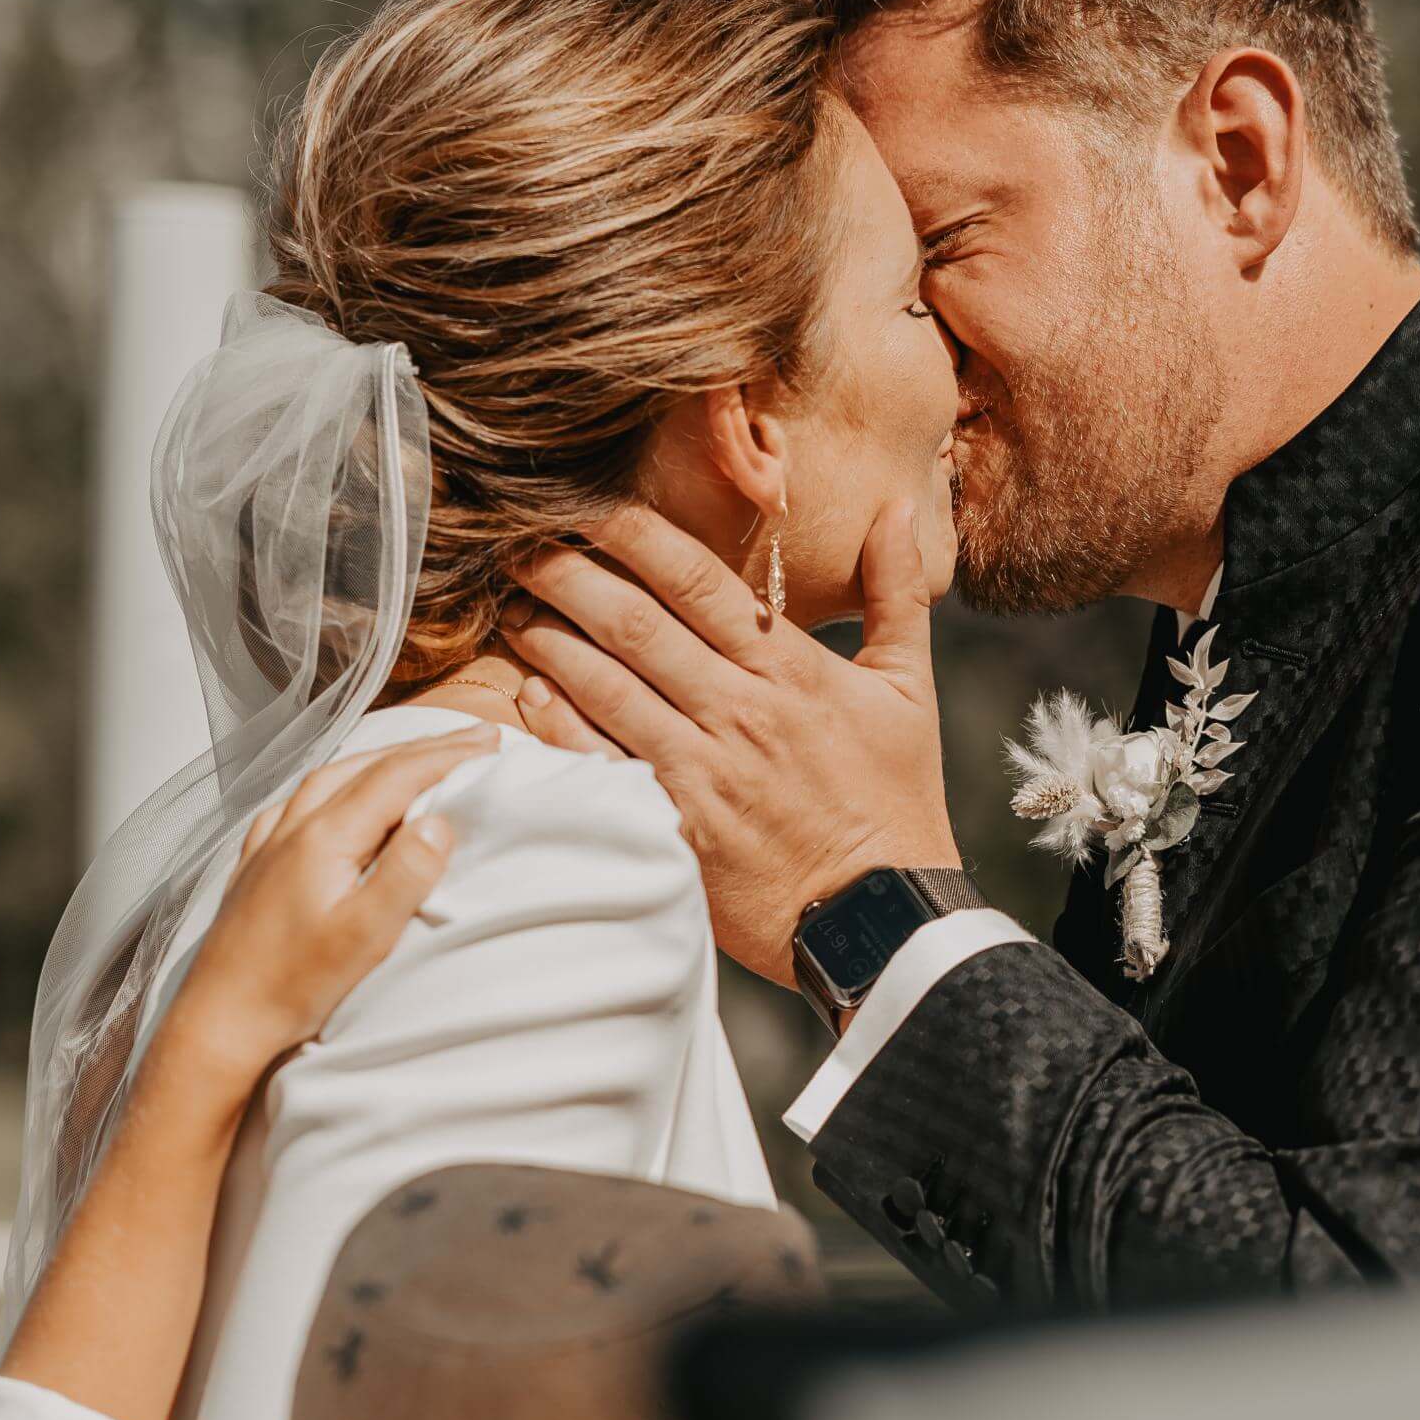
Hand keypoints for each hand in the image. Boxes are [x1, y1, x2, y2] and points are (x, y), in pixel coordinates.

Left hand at [155, 725, 492, 1086]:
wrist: (219, 1020)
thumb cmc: (293, 986)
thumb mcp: (364, 938)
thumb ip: (405, 875)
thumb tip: (439, 822)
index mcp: (324, 838)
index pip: (396, 777)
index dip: (447, 756)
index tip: (492, 744)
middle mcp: (293, 827)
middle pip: (366, 767)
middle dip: (424, 749)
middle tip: (474, 738)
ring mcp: (268, 844)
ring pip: (330, 777)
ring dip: (381, 760)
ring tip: (418, 756)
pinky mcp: (254, 865)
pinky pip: (298, 801)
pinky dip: (335, 783)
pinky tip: (336, 795)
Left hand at [502, 501, 956, 985]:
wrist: (879, 916)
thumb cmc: (894, 800)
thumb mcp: (908, 689)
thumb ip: (896, 592)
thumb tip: (897, 504)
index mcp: (791, 673)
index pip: (699, 582)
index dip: (635, 535)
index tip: (589, 503)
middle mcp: (738, 714)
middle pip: (635, 625)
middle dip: (570, 575)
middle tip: (523, 543)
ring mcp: (700, 774)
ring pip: (605, 688)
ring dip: (550, 639)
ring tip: (510, 604)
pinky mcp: (673, 828)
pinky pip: (601, 765)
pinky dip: (560, 725)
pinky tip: (529, 690)